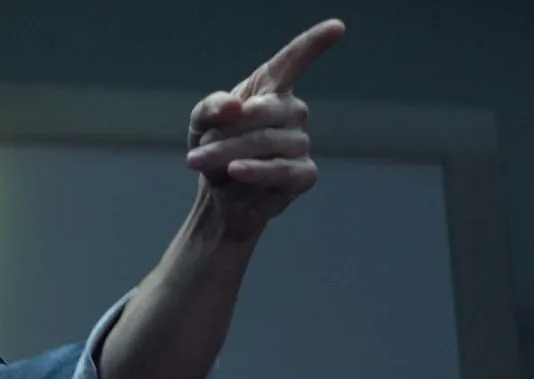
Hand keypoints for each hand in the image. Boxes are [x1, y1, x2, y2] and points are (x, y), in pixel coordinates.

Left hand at [185, 19, 344, 241]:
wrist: (218, 196)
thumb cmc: (215, 150)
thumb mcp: (202, 124)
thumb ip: (211, 107)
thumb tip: (236, 105)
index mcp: (270, 91)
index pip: (293, 62)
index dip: (314, 44)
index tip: (337, 27)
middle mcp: (291, 112)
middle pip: (264, 110)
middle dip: (225, 131)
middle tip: (197, 149)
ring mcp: (300, 143)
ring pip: (266, 141)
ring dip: (227, 152)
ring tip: (199, 162)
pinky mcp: (303, 174)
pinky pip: (282, 169)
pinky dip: (255, 170)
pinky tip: (236, 171)